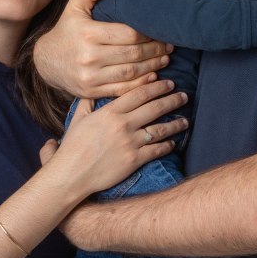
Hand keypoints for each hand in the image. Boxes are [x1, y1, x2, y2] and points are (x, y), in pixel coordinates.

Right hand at [33, 0, 172, 97]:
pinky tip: (152, 77)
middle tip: (169, 46)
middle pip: (133, 54)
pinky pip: (122, 90)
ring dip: (153, 67)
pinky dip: (141, 85)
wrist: (46, 62)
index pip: (129, 34)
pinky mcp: (92, 91)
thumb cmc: (66, 31)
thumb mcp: (74, 8)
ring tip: (165, 59)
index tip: (161, 32)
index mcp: (89, 34)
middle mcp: (90, 56)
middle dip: (155, 50)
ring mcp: (91, 76)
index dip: (149, 34)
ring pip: (131, 73)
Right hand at [47, 79, 188, 196]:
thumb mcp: (77, 120)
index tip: (167, 83)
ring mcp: (130, 142)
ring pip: (160, 129)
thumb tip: (92, 92)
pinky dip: (168, 145)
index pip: (139, 94)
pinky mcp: (134, 160)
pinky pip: (157, 150)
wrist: (71, 174)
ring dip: (176, 123)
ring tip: (185, 120)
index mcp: (110, 112)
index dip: (156, 87)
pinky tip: (174, 143)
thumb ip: (86, 104)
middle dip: (172, 100)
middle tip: (183, 96)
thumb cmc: (72, 147)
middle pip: (154, 108)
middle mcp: (123, 125)